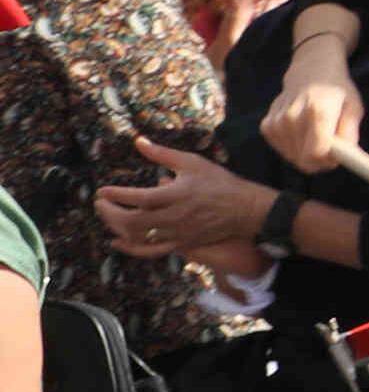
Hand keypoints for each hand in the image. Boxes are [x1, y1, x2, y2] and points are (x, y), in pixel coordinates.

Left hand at [94, 139, 272, 261]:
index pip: (138, 198)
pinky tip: (118, 241)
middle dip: (110, 213)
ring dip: (117, 228)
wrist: (245, 210)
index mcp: (176, 195)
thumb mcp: (192, 162)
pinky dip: (131, 248)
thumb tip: (138, 141)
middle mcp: (174, 217)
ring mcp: (178, 233)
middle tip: (100, 203)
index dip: (116, 195)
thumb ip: (162, 154)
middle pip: (132, 221)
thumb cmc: (219, 182)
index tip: (103, 191)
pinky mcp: (182, 244)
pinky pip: (151, 250)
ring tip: (109, 216)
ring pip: (138, 237)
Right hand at [263, 52, 365, 173]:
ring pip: (294, 158)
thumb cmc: (336, 91)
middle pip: (304, 160)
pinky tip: (302, 131)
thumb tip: (345, 157)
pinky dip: (295, 147)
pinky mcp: (266, 126)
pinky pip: (284, 151)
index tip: (337, 156)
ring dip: (307, 153)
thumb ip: (350, 134)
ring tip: (316, 133)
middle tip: (331, 148)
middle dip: (320, 161)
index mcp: (318, 111)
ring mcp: (277, 122)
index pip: (317, 153)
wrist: (310, 71)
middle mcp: (293, 117)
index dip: (329, 161)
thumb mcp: (354, 108)